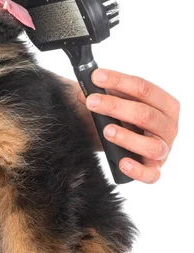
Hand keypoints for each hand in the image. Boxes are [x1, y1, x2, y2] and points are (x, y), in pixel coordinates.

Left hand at [78, 69, 179, 183]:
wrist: (131, 143)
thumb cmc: (128, 119)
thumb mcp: (120, 103)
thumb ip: (105, 95)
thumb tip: (83, 93)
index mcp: (165, 104)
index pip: (144, 88)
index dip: (119, 81)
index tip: (96, 77)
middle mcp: (169, 126)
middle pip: (145, 114)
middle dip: (115, 106)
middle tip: (91, 102)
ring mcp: (164, 149)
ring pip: (151, 145)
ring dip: (127, 137)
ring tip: (106, 130)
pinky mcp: (155, 169)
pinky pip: (151, 175)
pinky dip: (137, 170)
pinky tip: (122, 162)